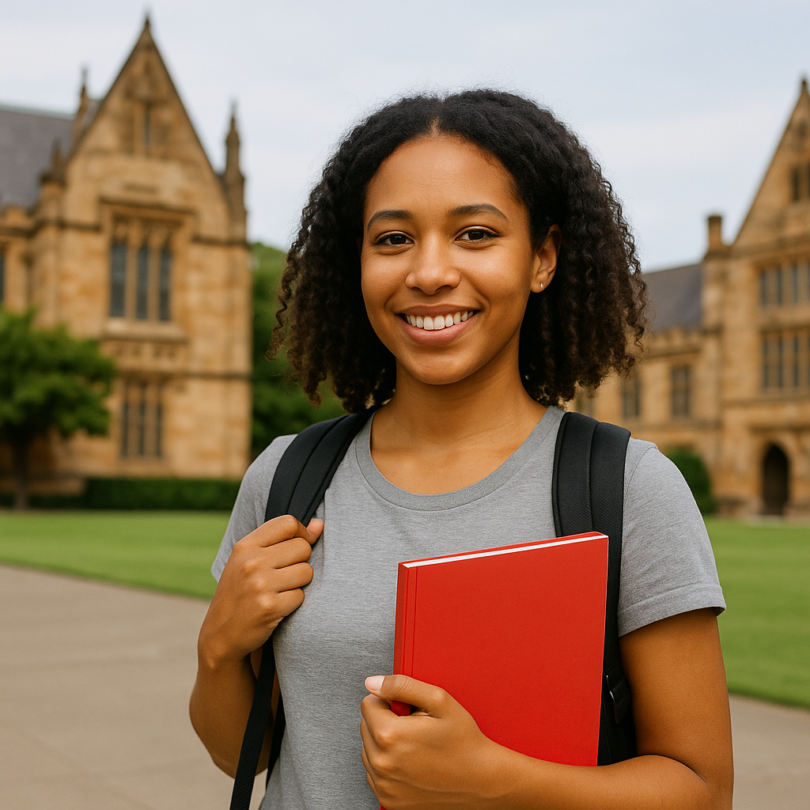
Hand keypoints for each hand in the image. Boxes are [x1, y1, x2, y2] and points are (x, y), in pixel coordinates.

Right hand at [198, 515, 323, 666]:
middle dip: (301, 562)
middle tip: (284, 576)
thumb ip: (283, 539)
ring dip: (299, 583)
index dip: (301, 533)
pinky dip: (294, 603)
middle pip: (303, 547)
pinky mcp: (269, 607)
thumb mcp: (250, 559)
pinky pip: (302, 596)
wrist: (220, 633)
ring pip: (306, 572)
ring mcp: (259, 585)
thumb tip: (320, 523)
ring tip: (280, 591)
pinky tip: (278, 606)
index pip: (288, 523)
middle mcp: (251, 562)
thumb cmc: (241, 591)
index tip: (298, 547)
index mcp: (245, 546)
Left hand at [360, 674, 501, 808]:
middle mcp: (382, 764)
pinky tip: (412, 762)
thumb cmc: (463, 741)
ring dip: (385, 744)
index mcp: (390, 736)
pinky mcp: (389, 801)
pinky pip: (375, 774)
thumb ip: (402, 685)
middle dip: (386, 721)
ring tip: (415, 745)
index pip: (368, 704)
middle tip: (415, 727)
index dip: (390, 701)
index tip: (408, 710)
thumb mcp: (439, 700)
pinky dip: (389, 765)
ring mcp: (384, 786)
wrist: (481, 781)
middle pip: (366, 726)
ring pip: (369, 750)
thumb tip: (373, 683)